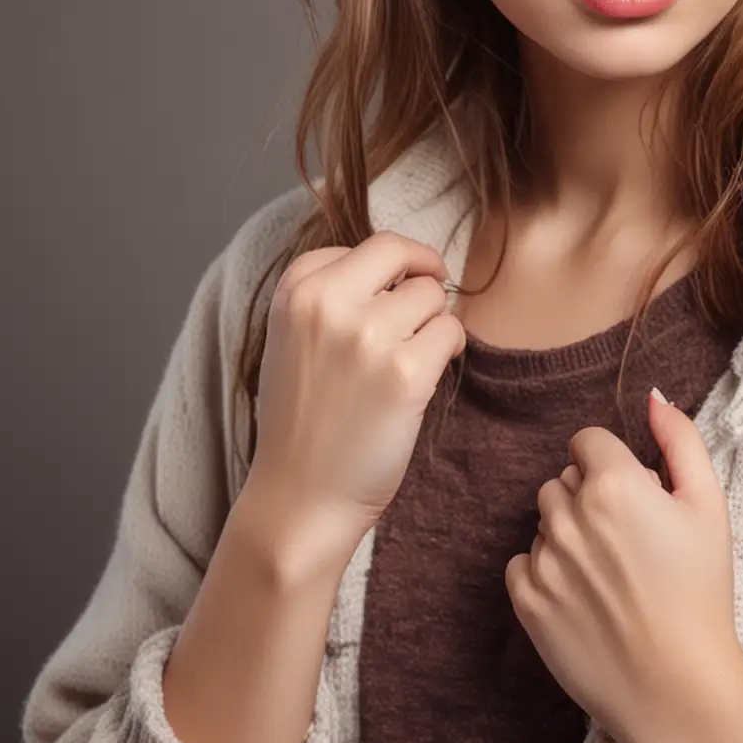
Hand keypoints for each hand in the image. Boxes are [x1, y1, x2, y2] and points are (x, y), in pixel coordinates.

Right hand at [246, 231, 466, 565]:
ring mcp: (368, 336)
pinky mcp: (407, 372)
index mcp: (295, 291)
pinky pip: (452, 332)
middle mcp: (328, 304)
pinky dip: (448, 351)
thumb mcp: (291, 338)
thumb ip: (332, 295)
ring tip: (408, 359)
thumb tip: (400, 263)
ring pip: (431, 295)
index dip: (389, 267)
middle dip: (420, 274)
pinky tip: (425, 377)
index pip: (363, 246)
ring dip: (432, 322)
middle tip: (425, 302)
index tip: (391, 291)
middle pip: (400, 253)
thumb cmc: (302, 420)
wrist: (300, 497)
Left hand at [504, 390, 742, 742]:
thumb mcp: (709, 506)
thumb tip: (653, 397)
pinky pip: (524, 562)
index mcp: (614, 484)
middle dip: (591, 496)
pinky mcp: (526, 600)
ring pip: (545, 519)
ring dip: (570, 533)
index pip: (587, 441)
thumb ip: (681, 440)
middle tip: (631, 541)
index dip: (614, 465)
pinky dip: (548, 572)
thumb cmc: (700, 593)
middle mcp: (570, 515)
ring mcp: (544, 559)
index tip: (636, 498)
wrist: (677, 688)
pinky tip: (586, 598)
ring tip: (611, 573)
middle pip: (565, 479)